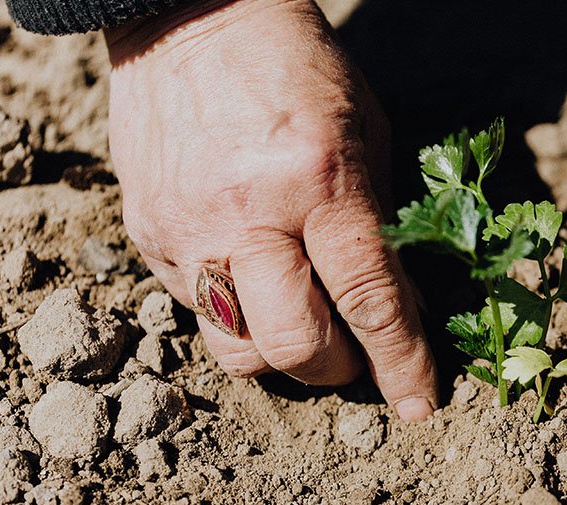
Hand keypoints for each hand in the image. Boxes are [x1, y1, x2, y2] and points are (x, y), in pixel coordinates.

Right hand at [104, 0, 436, 420]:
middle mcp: (247, 215)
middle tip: (356, 357)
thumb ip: (380, 225)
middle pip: (294, 346)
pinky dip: (237, 314)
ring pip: (236, 350)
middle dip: (338, 371)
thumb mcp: (366, 134)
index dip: (400, 363)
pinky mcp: (147, 234)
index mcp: (318, 180)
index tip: (419, 404)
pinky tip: (255, 279)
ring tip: (303, 325)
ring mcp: (187, 229)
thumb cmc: (299, 70)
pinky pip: (195, 311)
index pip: (368, 299)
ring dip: (281, 358)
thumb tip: (399, 309)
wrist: (191, 18)